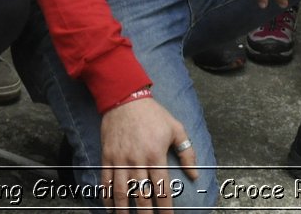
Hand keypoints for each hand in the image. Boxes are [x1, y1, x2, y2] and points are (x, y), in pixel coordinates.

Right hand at [99, 97, 197, 211]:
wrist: (124, 97)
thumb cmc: (153, 114)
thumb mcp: (176, 128)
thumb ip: (187, 152)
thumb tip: (194, 174)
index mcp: (156, 155)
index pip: (162, 189)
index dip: (165, 208)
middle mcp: (137, 160)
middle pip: (142, 195)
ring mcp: (120, 159)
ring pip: (122, 192)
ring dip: (124, 210)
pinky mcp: (107, 156)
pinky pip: (106, 181)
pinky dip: (107, 197)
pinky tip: (111, 208)